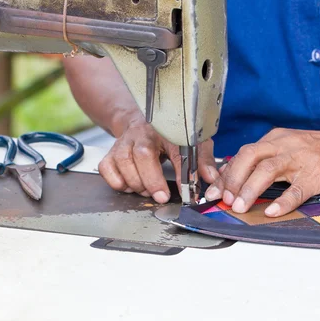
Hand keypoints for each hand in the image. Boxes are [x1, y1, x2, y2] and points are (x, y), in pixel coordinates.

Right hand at [98, 119, 218, 203]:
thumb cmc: (169, 135)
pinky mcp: (110, 152)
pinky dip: (117, 182)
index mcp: (166, 130)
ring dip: (136, 183)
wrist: (141, 123)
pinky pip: (107, 168)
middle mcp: (142, 134)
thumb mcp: (192, 142)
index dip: (180, 172)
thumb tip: (212, 179)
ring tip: (147, 190)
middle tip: (162, 197)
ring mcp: (124, 142)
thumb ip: (203, 160)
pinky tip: (130, 185)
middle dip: (152, 181)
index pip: (175, 150)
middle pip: (142, 155)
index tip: (183, 191)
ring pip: (123, 162)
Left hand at [204, 127, 319, 216]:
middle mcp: (285, 145)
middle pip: (249, 156)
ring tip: (239, 207)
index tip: (213, 192)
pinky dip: (283, 201)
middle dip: (232, 179)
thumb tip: (238, 180)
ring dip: (249, 189)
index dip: (225, 175)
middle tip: (224, 199)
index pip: (242, 154)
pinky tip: (272, 211)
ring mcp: (302, 159)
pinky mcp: (318, 175)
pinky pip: (296, 189)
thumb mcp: (291, 148)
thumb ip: (267, 161)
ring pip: (267, 170)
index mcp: (276, 139)